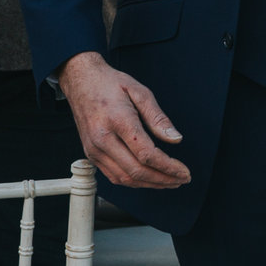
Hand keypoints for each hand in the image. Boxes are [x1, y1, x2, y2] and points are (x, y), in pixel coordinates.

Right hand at [57, 51, 190, 189]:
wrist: (81, 81)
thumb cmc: (109, 84)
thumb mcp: (140, 92)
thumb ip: (158, 117)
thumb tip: (176, 139)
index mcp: (117, 120)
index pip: (146, 154)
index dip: (168, 167)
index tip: (184, 171)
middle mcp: (102, 138)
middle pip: (136, 171)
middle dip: (163, 179)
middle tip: (181, 179)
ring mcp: (94, 149)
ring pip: (125, 178)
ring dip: (150, 184)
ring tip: (169, 181)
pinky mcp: (91, 154)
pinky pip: (114, 176)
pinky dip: (134, 182)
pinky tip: (149, 179)